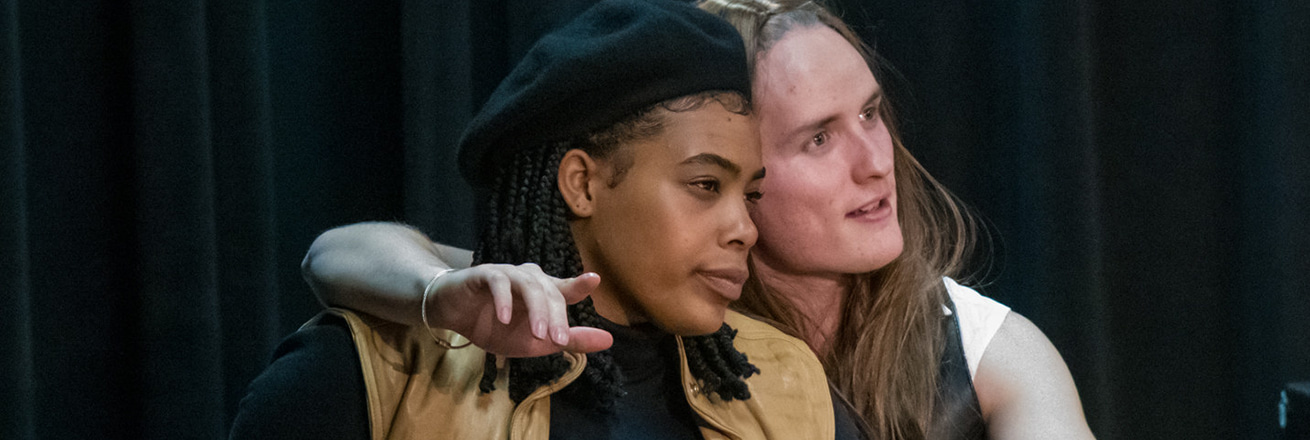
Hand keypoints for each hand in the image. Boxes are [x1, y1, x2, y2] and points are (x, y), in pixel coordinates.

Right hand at [424, 264, 610, 357]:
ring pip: (528, 285)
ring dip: (536, 310)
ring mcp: (507, 274)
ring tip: (539, 334)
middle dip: (556, 317)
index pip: (565, 288)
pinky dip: (503, 300)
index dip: (579, 284)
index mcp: (543, 291)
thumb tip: (608, 340)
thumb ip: (570, 340)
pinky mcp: (483, 274)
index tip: (594, 279)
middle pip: (550, 292)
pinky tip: (504, 318)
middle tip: (559, 340)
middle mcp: (528, 278)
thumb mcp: (534, 341)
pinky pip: (498, 282)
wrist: (454, 315)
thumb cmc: (496, 325)